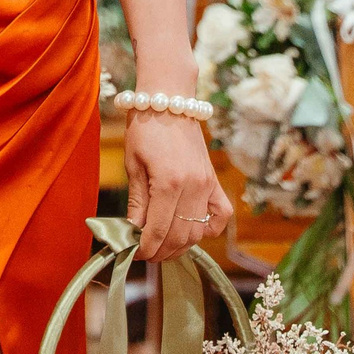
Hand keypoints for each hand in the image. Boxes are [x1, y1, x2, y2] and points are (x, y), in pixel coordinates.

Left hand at [123, 110, 230, 262]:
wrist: (169, 100)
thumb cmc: (145, 128)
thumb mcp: (133, 163)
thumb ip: (137, 201)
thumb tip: (133, 231)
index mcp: (168, 182)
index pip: (159, 230)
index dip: (146, 247)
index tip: (134, 253)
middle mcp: (193, 186)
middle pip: (180, 235)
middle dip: (161, 251)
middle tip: (145, 253)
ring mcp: (208, 184)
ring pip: (199, 231)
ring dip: (181, 245)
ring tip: (162, 246)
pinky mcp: (214, 181)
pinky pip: (220, 216)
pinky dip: (209, 228)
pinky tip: (192, 229)